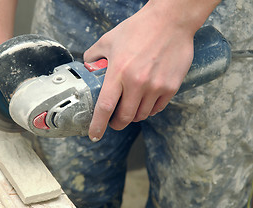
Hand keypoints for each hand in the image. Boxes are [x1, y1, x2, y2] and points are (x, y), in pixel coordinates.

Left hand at [84, 2, 195, 141]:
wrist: (171, 21)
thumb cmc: (139, 28)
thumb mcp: (109, 39)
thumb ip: (94, 55)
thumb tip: (88, 66)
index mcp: (118, 72)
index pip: (105, 107)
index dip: (98, 124)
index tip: (94, 134)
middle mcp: (137, 83)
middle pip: (124, 117)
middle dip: (116, 123)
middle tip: (114, 121)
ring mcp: (156, 86)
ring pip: (141, 115)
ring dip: (133, 115)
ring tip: (131, 105)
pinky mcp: (171, 87)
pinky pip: (157, 108)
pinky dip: (149, 109)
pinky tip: (146, 99)